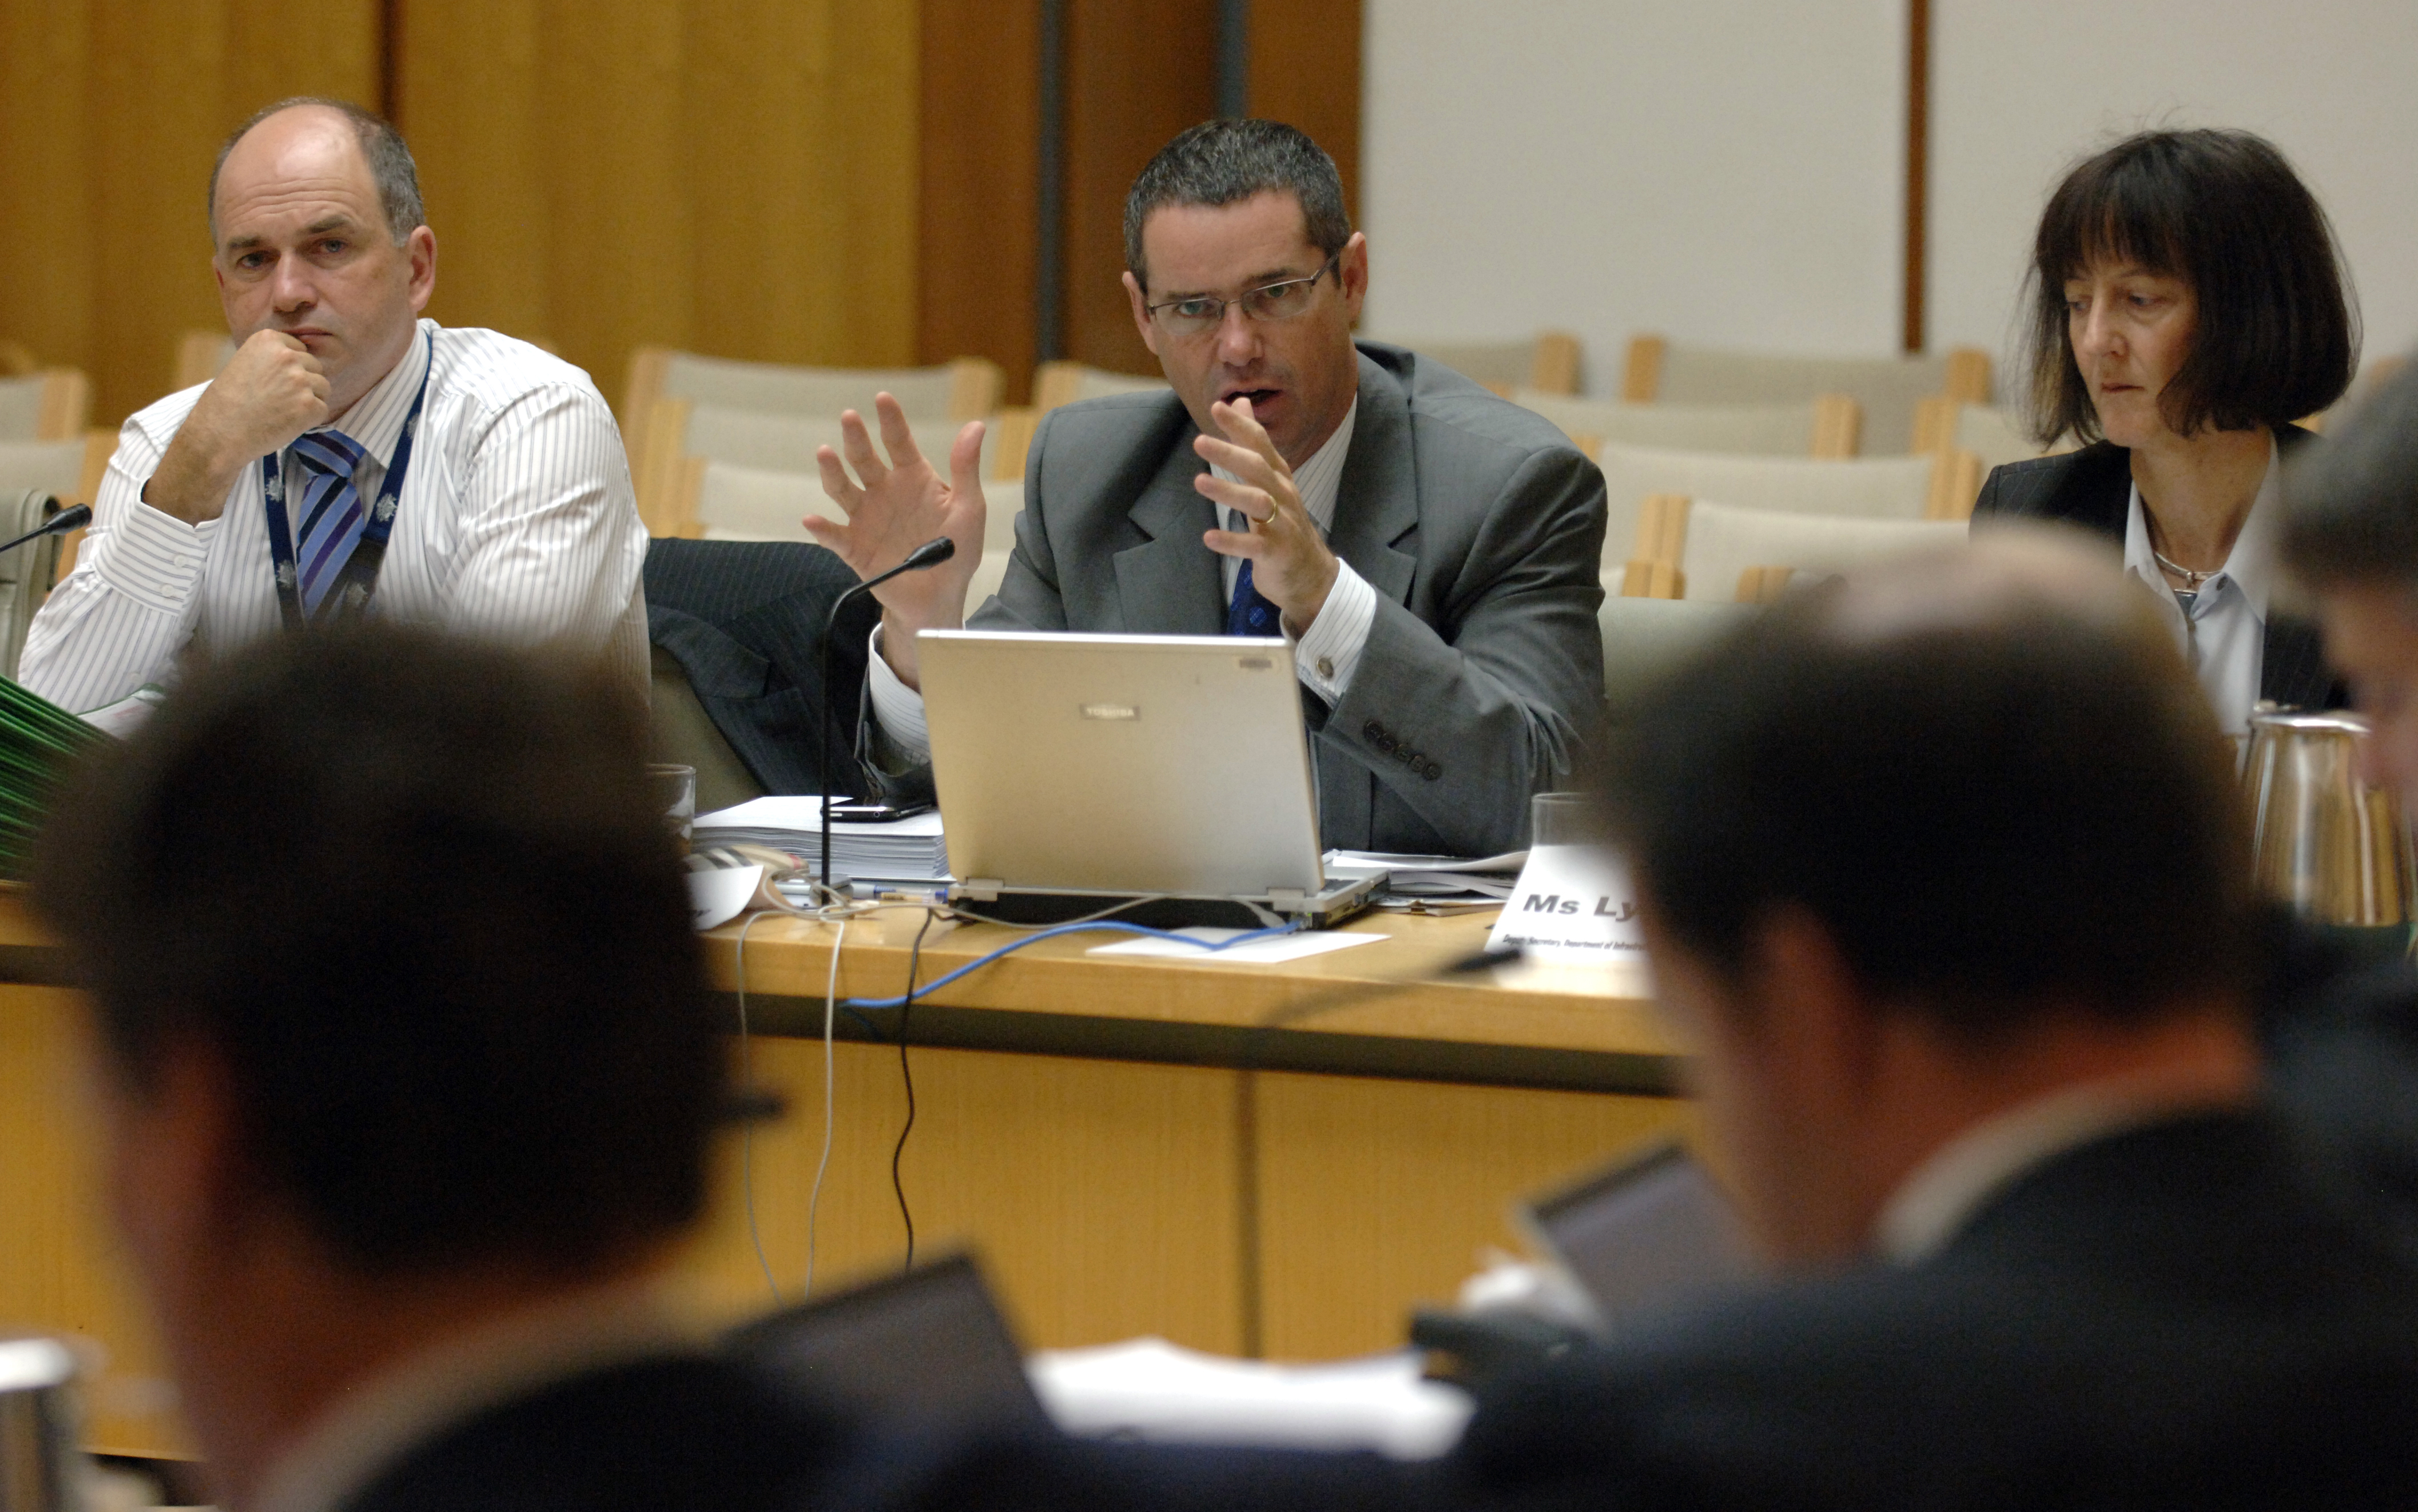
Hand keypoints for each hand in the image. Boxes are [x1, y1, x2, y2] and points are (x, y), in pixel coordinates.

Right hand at [145, 331, 331, 523]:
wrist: (218, 433)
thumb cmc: (226, 402)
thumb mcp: (244, 363)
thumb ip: (271, 358)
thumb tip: (300, 362)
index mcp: (269, 339)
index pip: (300, 350)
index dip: (290, 369)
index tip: (274, 382)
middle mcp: (287, 355)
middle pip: (314, 368)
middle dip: (302, 384)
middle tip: (277, 400)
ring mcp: (300, 380)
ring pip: (322, 388)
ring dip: (308, 400)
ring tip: (281, 411)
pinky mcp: (310, 405)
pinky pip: (322, 409)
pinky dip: (309, 419)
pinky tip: (286, 422)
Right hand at [803, 392, 985, 690]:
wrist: (940, 597)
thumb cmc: (957, 551)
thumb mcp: (968, 508)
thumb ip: (965, 469)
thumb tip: (975, 425)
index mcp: (912, 478)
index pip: (899, 442)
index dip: (891, 421)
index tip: (883, 398)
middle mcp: (884, 492)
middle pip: (864, 459)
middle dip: (856, 438)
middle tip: (850, 417)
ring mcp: (866, 518)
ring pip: (843, 490)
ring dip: (832, 472)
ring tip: (825, 454)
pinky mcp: (854, 548)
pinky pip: (835, 536)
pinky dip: (822, 529)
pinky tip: (813, 520)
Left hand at [1196, 396, 1338, 632]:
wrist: (1310, 573)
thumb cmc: (1283, 522)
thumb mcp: (1269, 481)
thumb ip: (1252, 444)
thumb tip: (1240, 402)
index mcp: (1279, 477)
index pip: (1261, 445)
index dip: (1241, 426)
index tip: (1217, 407)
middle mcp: (1283, 496)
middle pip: (1258, 469)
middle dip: (1230, 453)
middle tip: (1199, 440)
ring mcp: (1282, 524)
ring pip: (1258, 502)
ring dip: (1229, 491)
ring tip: (1200, 481)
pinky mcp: (1276, 552)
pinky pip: (1253, 545)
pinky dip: (1231, 542)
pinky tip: (1209, 537)